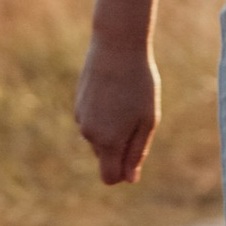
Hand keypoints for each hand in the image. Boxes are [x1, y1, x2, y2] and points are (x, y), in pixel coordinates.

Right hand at [76, 39, 158, 186]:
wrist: (116, 46)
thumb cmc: (139, 83)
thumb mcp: (148, 120)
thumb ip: (137, 152)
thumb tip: (129, 179)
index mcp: (108, 142)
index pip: (110, 177)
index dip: (123, 174)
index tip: (135, 158)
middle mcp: (89, 135)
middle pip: (105, 157)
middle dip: (119, 147)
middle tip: (137, 117)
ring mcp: (81, 119)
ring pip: (98, 138)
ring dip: (112, 129)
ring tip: (126, 101)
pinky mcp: (78, 104)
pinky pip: (93, 121)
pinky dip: (104, 114)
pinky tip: (114, 91)